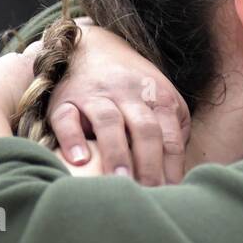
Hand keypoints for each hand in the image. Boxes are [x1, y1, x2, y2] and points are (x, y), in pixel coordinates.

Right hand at [47, 20, 190, 185]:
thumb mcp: (161, 100)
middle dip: (148, 162)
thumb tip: (177, 175)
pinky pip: (67, 118)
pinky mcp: (65, 99)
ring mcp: (96, 95)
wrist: (93, 47)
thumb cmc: (133, 87)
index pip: (169, 136)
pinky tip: (77, 161)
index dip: (171, 166)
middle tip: (149, 192)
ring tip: (119, 182)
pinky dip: (71, 138)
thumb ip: (174, 131)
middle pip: (144, 128)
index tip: (172, 194)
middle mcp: (129, 94)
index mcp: (158, 97)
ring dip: (116, 152)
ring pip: (109, 122)